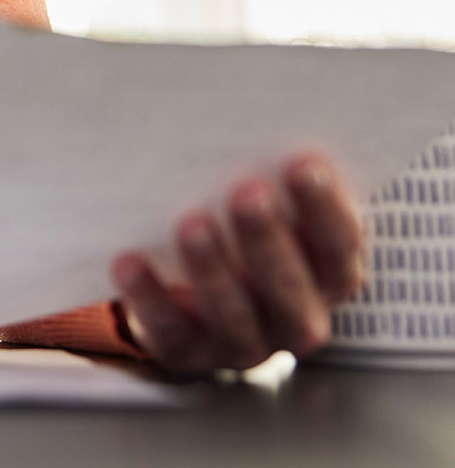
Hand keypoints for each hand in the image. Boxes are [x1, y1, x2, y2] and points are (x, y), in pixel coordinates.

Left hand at [110, 152, 365, 374]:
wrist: (185, 295)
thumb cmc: (235, 234)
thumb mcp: (262, 209)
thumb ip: (267, 179)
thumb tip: (243, 114)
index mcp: (325, 277)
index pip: (340, 248)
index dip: (326, 209)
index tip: (303, 163)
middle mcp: (294, 318)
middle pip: (292, 290)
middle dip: (270, 239)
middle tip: (247, 191)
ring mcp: (242, 344)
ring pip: (235, 317)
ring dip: (214, 269)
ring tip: (190, 221)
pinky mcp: (187, 353)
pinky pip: (170, 331)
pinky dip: (148, 295)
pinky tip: (127, 260)